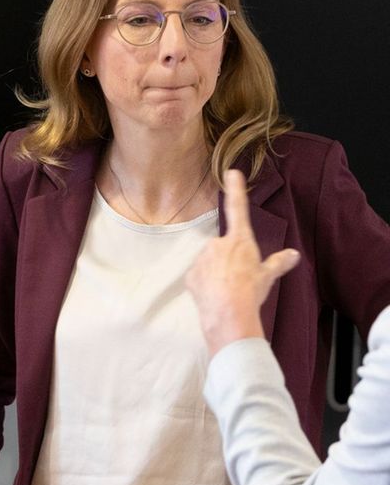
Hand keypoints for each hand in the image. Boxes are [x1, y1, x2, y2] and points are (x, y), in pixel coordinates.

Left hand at [186, 169, 300, 355]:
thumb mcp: (268, 276)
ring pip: (210, 262)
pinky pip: (199, 276)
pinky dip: (205, 284)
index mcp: (240, 240)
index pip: (238, 209)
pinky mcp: (190, 274)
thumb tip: (293, 254)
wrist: (229, 313)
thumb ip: (278, 262)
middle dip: (228, 259)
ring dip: (216, 271)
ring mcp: (202, 258)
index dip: (235, 189)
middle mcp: (218, 244)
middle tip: (238, 278)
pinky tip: (214, 294)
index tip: (231, 172)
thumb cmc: (251, 292)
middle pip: (223, 247)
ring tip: (227, 288)